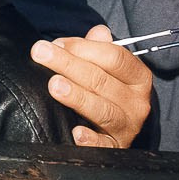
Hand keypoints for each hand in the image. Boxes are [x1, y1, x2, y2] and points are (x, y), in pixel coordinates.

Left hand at [30, 25, 151, 148]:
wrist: (116, 131)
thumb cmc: (106, 91)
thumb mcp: (107, 68)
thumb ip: (98, 49)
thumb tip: (98, 31)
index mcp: (137, 77)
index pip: (115, 57)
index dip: (84, 48)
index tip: (56, 43)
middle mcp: (137, 102)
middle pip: (102, 80)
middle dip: (68, 64)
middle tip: (41, 53)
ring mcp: (128, 127)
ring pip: (103, 109)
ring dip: (77, 97)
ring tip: (54, 85)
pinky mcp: (114, 148)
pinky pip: (103, 145)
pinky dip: (90, 139)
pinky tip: (76, 132)